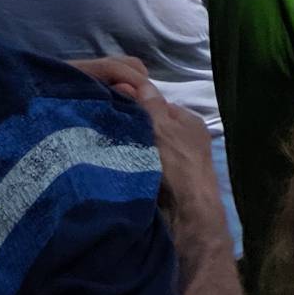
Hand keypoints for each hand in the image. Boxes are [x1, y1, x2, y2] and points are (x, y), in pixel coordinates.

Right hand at [70, 58, 227, 253]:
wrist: (187, 212)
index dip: (138, 104)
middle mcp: (186, 141)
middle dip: (133, 127)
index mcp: (190, 122)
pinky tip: (113, 165)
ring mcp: (177, 163)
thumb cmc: (177, 163)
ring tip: (103, 144)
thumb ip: (150, 105)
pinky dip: (132, 166)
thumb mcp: (163, 127)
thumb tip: (137, 82)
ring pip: (147, 149)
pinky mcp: (166, 183)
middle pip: (153, 128)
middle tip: (106, 126)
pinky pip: (144, 167)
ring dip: (130, 148)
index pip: (160, 106)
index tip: (115, 105)